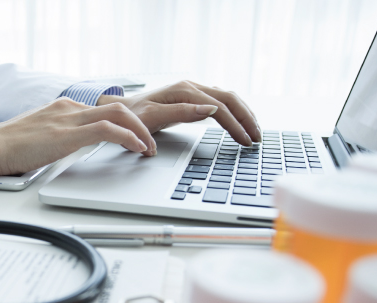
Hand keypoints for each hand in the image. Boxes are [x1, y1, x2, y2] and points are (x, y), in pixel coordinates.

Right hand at [0, 98, 154, 175]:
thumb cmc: (8, 148)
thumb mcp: (40, 138)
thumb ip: (59, 139)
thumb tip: (71, 151)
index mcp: (63, 108)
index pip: (103, 109)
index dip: (125, 122)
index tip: (135, 137)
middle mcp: (69, 109)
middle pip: (118, 107)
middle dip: (140, 124)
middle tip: (150, 142)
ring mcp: (68, 119)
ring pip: (119, 114)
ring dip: (140, 131)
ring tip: (149, 148)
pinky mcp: (67, 134)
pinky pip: (107, 130)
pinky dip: (128, 138)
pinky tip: (136, 148)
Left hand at [96, 80, 261, 145]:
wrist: (119, 111)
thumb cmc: (132, 116)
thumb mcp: (152, 117)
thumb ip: (181, 113)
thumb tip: (210, 110)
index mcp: (184, 90)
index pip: (219, 107)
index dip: (235, 125)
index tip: (245, 141)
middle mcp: (191, 87)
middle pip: (230, 99)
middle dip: (246, 119)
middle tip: (257, 139)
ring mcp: (193, 91)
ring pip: (228, 98)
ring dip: (243, 114)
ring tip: (254, 133)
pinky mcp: (192, 98)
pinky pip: (220, 102)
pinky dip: (234, 112)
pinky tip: (240, 123)